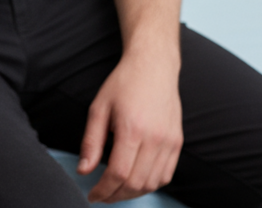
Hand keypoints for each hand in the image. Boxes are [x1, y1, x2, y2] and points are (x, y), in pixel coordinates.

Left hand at [78, 51, 183, 202]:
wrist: (153, 67)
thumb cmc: (123, 84)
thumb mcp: (99, 108)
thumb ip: (91, 142)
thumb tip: (83, 169)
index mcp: (132, 129)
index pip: (118, 173)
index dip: (104, 190)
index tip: (92, 194)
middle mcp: (154, 139)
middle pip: (136, 183)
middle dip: (116, 195)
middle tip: (102, 195)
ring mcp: (169, 143)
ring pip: (152, 183)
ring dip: (133, 193)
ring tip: (116, 190)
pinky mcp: (178, 143)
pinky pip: (165, 175)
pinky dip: (150, 184)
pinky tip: (136, 180)